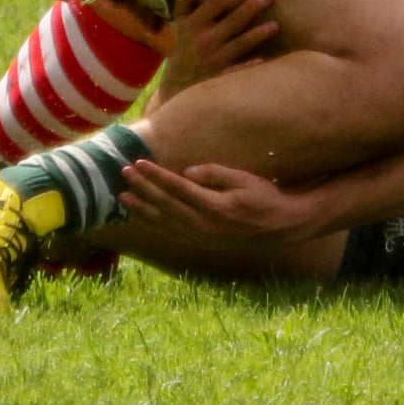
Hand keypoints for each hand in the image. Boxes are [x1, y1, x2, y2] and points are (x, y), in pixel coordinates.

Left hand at [118, 159, 318, 247]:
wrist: (280, 226)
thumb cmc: (264, 197)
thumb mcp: (244, 180)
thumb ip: (214, 174)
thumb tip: (187, 172)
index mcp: (215, 207)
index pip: (178, 188)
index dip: (156, 176)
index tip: (139, 163)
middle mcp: (205, 225)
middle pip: (166, 205)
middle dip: (143, 188)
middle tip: (124, 173)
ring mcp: (202, 236)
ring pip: (165, 222)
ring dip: (142, 208)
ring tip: (123, 197)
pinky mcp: (202, 241)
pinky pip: (172, 231)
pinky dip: (155, 222)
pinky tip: (144, 214)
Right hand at [153, 0, 277, 106]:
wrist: (175, 86)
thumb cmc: (182, 50)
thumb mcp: (179, 25)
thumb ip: (184, 3)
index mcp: (193, 25)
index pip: (216, 4)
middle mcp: (203, 40)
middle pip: (232, 21)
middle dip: (251, 8)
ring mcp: (212, 60)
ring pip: (239, 44)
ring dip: (257, 34)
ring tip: (275, 25)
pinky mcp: (219, 77)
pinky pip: (236, 70)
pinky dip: (248, 65)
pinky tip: (263, 59)